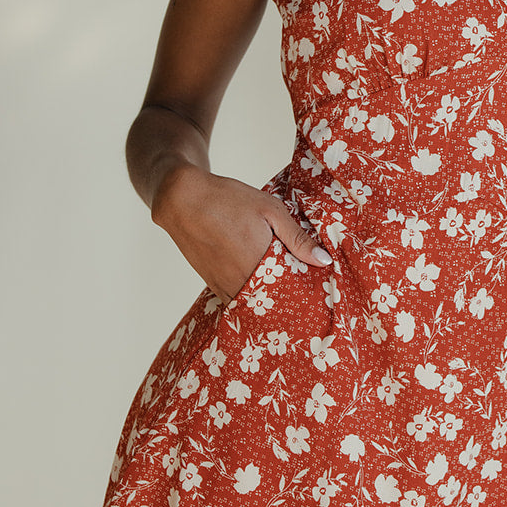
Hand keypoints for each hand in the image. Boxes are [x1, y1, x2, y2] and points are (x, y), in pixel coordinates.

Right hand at [151, 165, 331, 304]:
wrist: (182, 200)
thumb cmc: (228, 200)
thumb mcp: (270, 210)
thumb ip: (297, 237)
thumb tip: (324, 260)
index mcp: (260, 263)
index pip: (292, 291)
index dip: (307, 294)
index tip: (320, 293)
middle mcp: (241, 281)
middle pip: (274, 303)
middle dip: (291, 300)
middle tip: (308, 296)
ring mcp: (224, 286)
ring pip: (254, 305)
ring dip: (270, 301)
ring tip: (288, 294)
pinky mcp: (213, 285)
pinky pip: (237, 301)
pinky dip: (251, 299)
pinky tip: (262, 289)